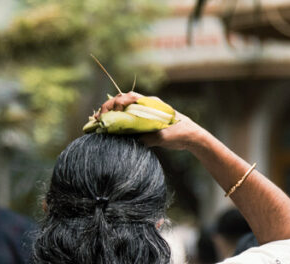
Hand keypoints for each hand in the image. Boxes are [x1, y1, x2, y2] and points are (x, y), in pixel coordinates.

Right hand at [93, 92, 209, 150]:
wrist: (191, 136)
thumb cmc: (179, 133)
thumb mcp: (164, 137)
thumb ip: (149, 138)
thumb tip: (135, 140)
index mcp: (150, 104)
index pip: (129, 97)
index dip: (117, 103)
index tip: (110, 112)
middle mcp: (146, 106)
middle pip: (122, 100)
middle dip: (108, 107)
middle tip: (98, 117)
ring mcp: (145, 113)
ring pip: (123, 108)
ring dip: (111, 113)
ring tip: (99, 121)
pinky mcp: (144, 122)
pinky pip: (127, 118)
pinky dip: (117, 121)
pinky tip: (109, 128)